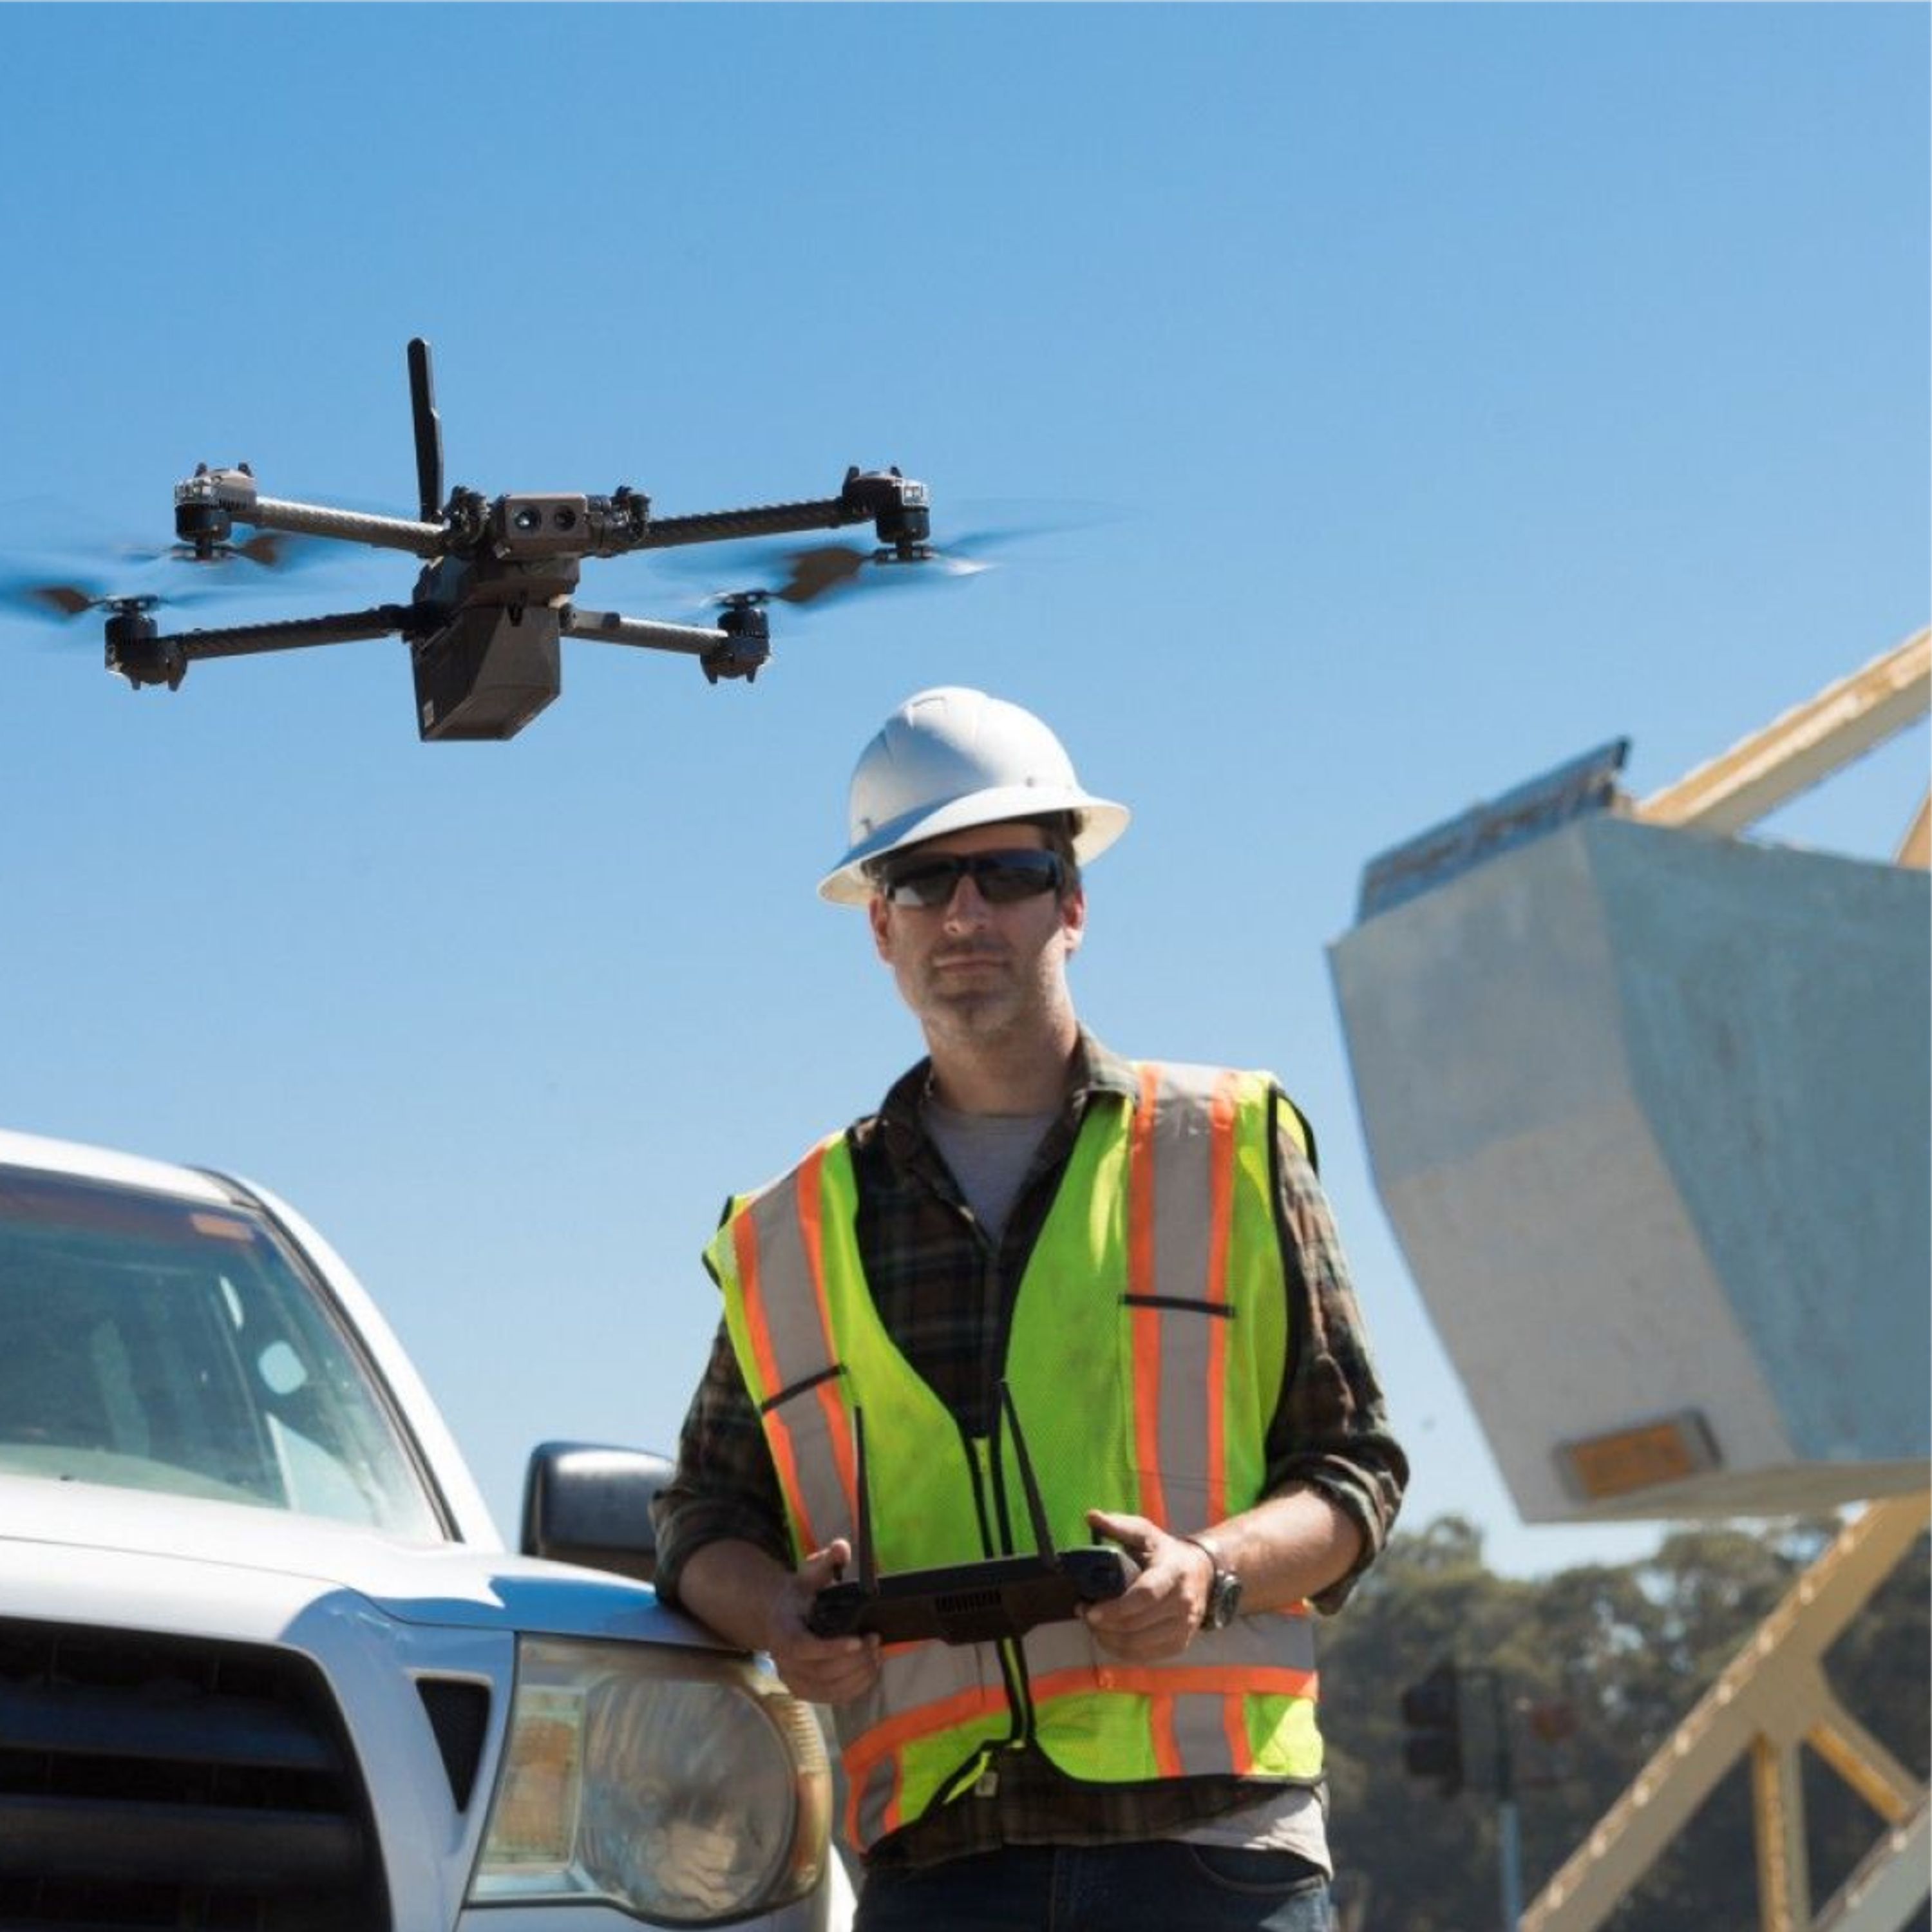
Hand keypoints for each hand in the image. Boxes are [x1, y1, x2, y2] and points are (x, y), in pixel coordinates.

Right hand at [762, 1539, 882, 1704]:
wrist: (778, 1616)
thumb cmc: (799, 1595)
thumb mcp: (809, 1574)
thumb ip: (826, 1561)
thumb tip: (841, 1547)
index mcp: (782, 1631)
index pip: (803, 1647)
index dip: (831, 1648)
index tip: (858, 1639)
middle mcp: (783, 1660)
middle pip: (822, 1671)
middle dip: (855, 1659)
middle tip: (875, 1641)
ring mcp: (793, 1679)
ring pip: (829, 1688)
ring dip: (858, 1674)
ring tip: (876, 1655)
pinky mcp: (804, 1691)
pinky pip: (832, 1698)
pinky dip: (855, 1687)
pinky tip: (869, 1670)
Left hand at [1077, 1509, 1212, 1659]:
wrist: (1202, 1573)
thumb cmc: (1166, 1552)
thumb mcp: (1146, 1533)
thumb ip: (1119, 1526)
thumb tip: (1091, 1516)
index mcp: (1173, 1573)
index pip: (1144, 1596)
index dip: (1115, 1609)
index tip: (1090, 1611)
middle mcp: (1183, 1603)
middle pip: (1137, 1625)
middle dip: (1104, 1625)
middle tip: (1083, 1613)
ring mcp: (1184, 1627)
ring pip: (1138, 1645)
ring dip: (1108, 1639)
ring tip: (1093, 1625)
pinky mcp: (1180, 1644)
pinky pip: (1145, 1656)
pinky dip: (1121, 1651)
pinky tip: (1108, 1637)